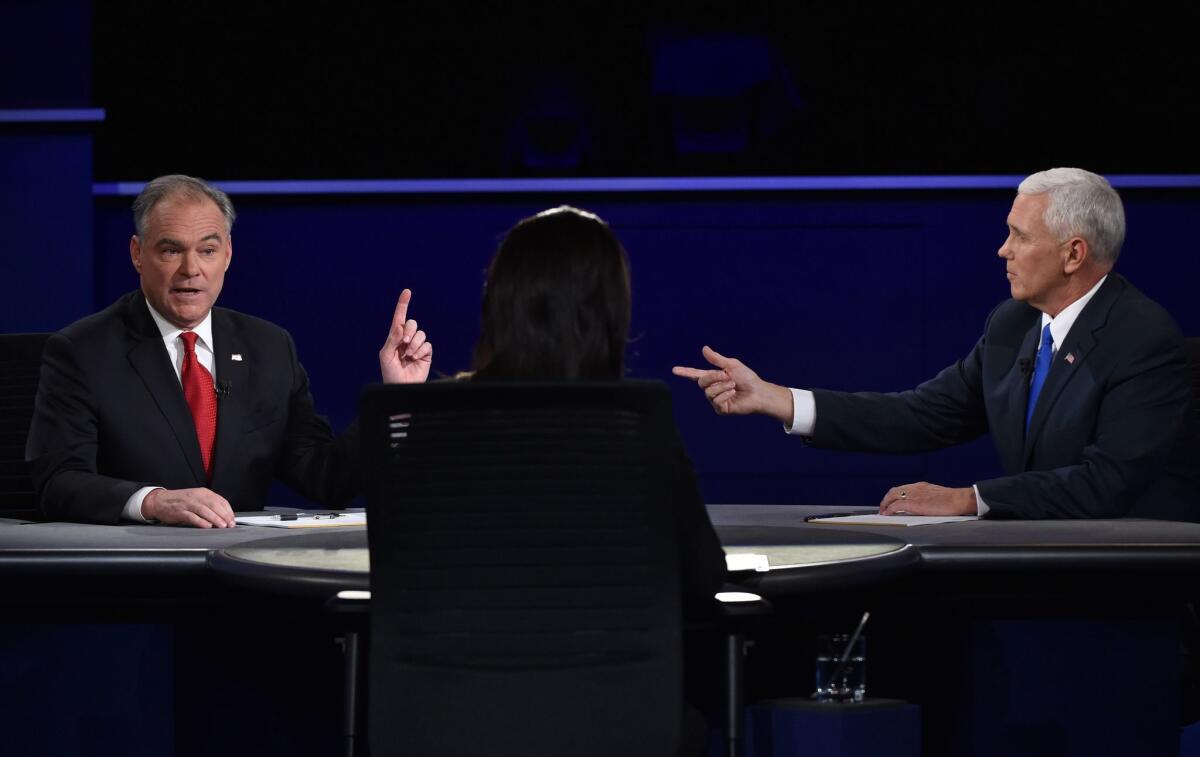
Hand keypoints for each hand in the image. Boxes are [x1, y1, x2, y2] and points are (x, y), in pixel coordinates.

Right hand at [143, 487, 235, 527]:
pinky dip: (201, 522)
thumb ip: (209, 505)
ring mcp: (188, 503)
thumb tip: (224, 516)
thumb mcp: (197, 498)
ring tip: (222, 526)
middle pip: (214, 505)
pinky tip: (207, 526)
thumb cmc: (180, 501)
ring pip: (205, 510)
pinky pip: (192, 517)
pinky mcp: (180, 511)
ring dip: (215, 519)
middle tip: (230, 524)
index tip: (232, 519)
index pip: (220, 500)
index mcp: (203, 492)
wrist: (159, 501)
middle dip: (224, 515)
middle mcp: (196, 496)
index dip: (228, 511)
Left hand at [379, 288, 431, 383]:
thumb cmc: (390, 373)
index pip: (399, 318)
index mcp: (395, 337)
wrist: (401, 387)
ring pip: (421, 334)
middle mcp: (407, 339)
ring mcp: (417, 346)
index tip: (407, 292)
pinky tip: (415, 358)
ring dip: (414, 344)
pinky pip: (427, 345)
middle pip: (412, 323)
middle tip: (404, 343)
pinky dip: (421, 350)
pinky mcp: (426, 354)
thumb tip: (401, 326)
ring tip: (409, 355)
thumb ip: (392, 339)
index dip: (403, 304)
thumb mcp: (386, 355)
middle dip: (409, 331)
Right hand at [671, 346, 793, 422]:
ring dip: (723, 386)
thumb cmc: (747, 378)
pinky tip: (733, 393)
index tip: (674, 370)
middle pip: (701, 382)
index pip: (696, 374)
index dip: (685, 372)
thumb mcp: (732, 365)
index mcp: (714, 377)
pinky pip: (716, 401)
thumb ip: (717, 359)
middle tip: (728, 376)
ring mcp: (715, 400)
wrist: (758, 392)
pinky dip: (726, 395)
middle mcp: (712, 389)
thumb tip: (704, 348)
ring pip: (709, 392)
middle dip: (714, 377)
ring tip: (734, 386)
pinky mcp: (720, 409)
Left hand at [878, 482, 976, 515]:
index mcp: (920, 486)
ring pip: (892, 496)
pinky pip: (896, 506)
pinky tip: (887, 515)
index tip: (890, 501)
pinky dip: (889, 510)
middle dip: (886, 499)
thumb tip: (921, 507)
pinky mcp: (914, 503)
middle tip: (883, 508)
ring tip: (883, 512)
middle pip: (894, 491)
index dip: (894, 495)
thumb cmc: (952, 500)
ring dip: (885, 504)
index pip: (902, 488)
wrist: (958, 500)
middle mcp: (915, 488)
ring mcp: (914, 495)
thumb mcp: (935, 496)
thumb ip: (925, 499)